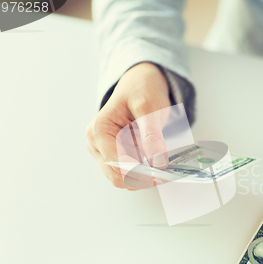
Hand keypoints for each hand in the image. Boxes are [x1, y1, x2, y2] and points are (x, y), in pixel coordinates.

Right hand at [86, 62, 170, 189]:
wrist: (141, 84)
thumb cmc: (141, 90)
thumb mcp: (149, 108)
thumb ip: (152, 135)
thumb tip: (158, 162)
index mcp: (99, 131)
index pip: (116, 164)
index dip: (139, 173)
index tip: (161, 173)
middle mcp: (97, 144)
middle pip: (117, 177)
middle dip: (141, 178)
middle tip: (165, 173)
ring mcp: (105, 152)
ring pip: (124, 179)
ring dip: (143, 177)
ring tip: (162, 165)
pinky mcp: (117, 156)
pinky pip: (130, 173)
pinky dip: (144, 173)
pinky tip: (156, 163)